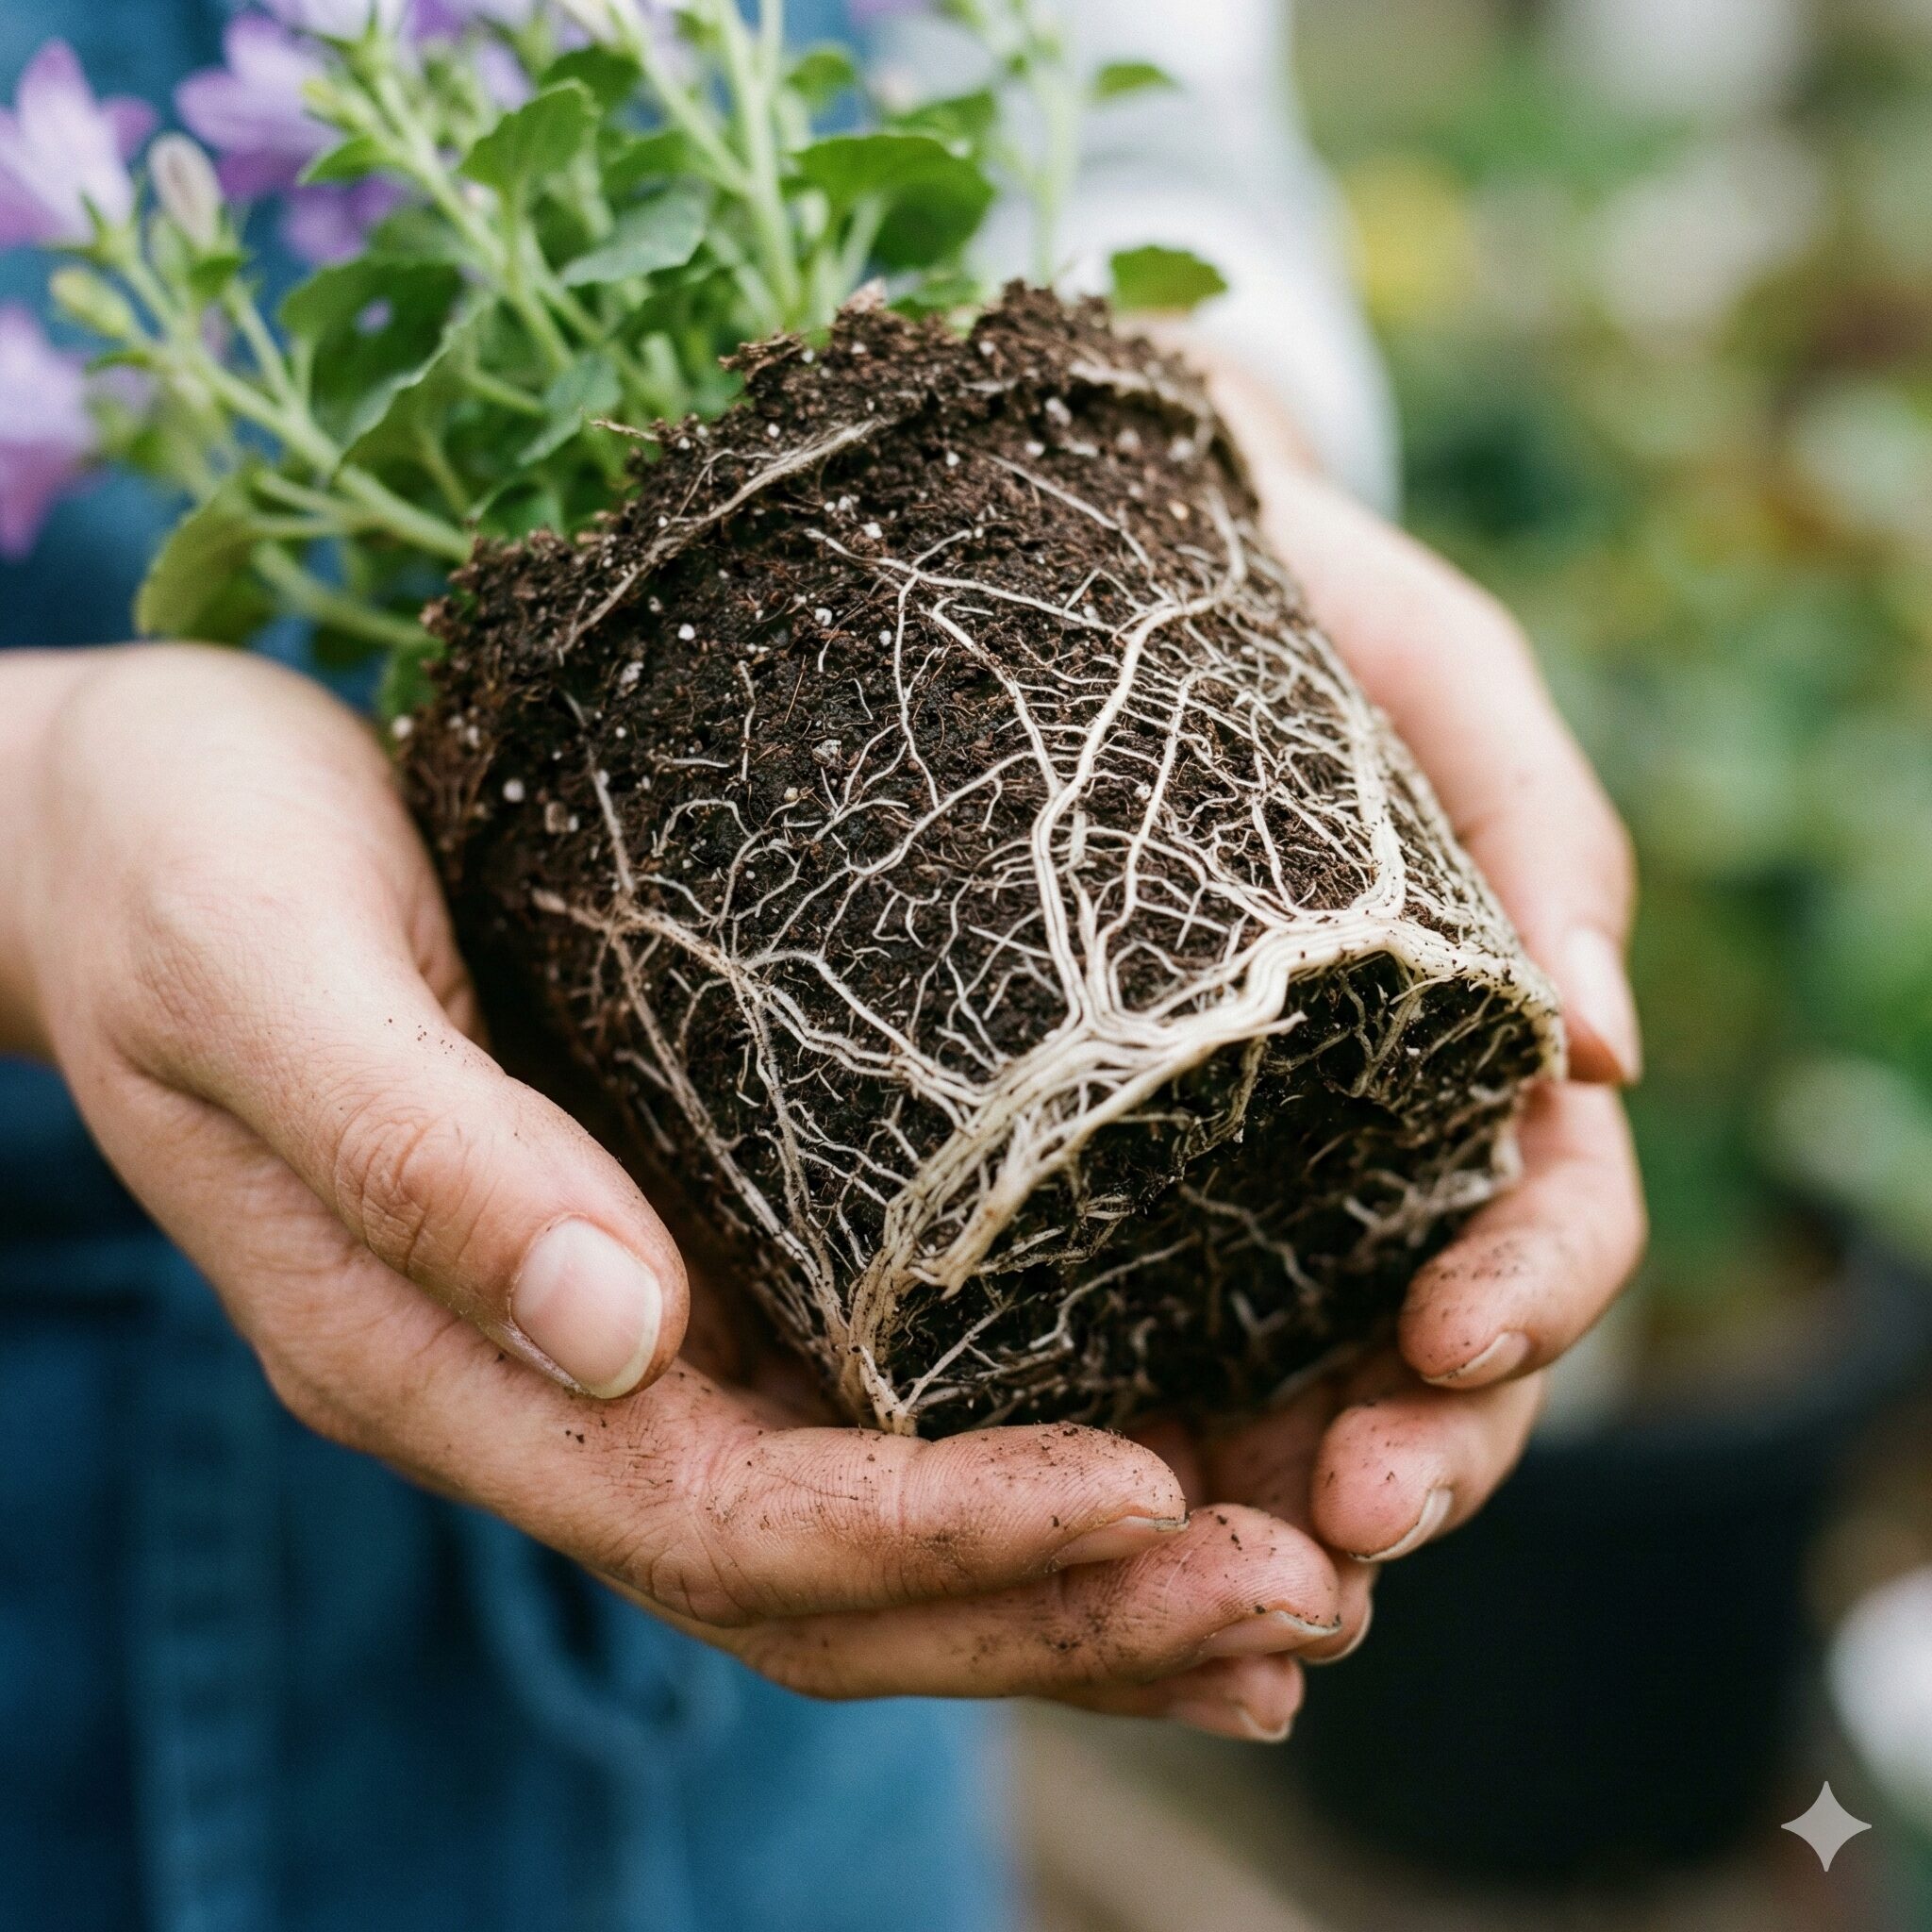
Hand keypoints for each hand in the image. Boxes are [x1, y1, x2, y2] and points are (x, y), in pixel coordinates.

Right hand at [0, 644, 1360, 1738]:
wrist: (135, 833)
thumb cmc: (186, 868)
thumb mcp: (270, 975)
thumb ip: (422, 1152)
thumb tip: (615, 1331)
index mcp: (439, 1355)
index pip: (710, 1515)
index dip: (928, 1530)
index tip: (1136, 1492)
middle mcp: (545, 1389)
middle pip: (821, 1582)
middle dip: (1058, 1607)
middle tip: (1293, 1592)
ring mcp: (612, 1347)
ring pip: (865, 1542)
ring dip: (1077, 1587)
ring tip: (1293, 1583)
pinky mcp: (685, 1265)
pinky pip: (865, 1425)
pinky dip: (1024, 1485)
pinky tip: (1180, 1469)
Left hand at [1130, 341, 1647, 1698]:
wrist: (1106, 572)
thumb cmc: (1305, 612)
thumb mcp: (1445, 683)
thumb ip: (1543, 833)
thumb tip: (1613, 1043)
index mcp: (1476, 1060)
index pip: (1547, 1220)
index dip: (1529, 1298)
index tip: (1452, 1339)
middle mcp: (1362, 1152)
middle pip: (1423, 1352)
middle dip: (1410, 1451)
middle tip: (1336, 1523)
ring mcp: (1226, 1187)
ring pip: (1281, 1384)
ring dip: (1268, 1496)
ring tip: (1210, 1558)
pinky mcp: (1087, 1184)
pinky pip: (1117, 1334)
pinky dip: (1120, 1438)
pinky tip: (1064, 1499)